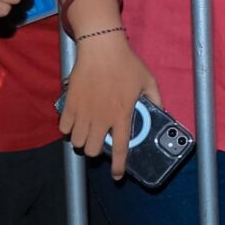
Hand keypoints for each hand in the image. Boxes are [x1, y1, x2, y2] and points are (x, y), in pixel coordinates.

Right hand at [60, 33, 160, 182]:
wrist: (101, 48)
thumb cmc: (127, 64)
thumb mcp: (149, 81)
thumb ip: (156, 99)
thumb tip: (161, 111)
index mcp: (122, 115)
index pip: (120, 149)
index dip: (118, 167)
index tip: (117, 176)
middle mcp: (101, 118)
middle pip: (92, 150)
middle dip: (96, 150)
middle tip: (100, 140)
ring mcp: (83, 112)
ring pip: (77, 142)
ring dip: (82, 140)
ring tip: (88, 131)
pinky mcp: (69, 104)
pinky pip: (64, 128)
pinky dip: (69, 129)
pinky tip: (76, 122)